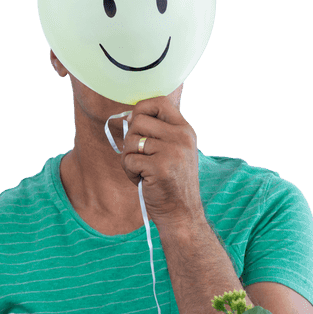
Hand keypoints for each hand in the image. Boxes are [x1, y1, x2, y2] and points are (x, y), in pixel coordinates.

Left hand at [120, 96, 203, 227]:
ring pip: (130, 142)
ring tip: (143, 171)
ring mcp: (172, 151)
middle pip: (138, 121)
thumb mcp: (171, 150)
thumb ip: (155, 132)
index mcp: (185, 129)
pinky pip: (128, 160)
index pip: (158, 102)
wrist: (181, 211)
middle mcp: (182, 137)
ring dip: (129, 159)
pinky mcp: (160, 167)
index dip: (140, 109)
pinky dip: (129, 172)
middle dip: (130, 140)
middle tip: (139, 157)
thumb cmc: (169, 181)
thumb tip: (128, 116)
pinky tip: (143, 180)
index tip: (136, 125)